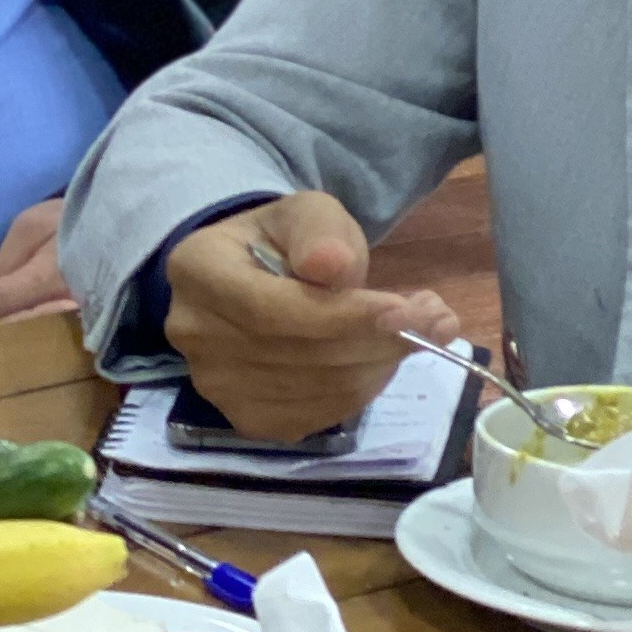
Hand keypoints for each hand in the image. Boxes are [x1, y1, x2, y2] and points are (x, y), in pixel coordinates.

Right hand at [164, 192, 457, 437]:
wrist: (254, 278)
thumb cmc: (284, 242)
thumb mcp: (306, 213)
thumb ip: (320, 231)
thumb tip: (332, 266)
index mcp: (197, 271)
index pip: (272, 309)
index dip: (343, 317)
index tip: (406, 310)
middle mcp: (194, 335)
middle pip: (300, 354)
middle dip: (379, 340)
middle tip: (437, 319)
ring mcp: (215, 385)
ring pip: (317, 389)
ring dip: (380, 365)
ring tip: (417, 332)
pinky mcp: (245, 418)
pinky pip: (318, 415)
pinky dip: (361, 390)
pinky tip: (378, 359)